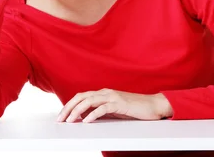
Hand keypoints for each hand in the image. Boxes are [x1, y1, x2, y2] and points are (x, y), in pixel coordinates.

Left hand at [57, 89, 173, 122]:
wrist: (153, 105)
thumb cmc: (135, 109)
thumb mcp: (114, 110)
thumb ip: (100, 111)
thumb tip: (84, 117)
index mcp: (104, 93)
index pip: (81, 96)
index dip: (69, 105)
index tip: (61, 116)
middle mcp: (106, 92)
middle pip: (81, 97)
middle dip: (68, 107)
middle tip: (60, 119)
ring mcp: (113, 97)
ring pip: (89, 101)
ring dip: (77, 111)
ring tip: (69, 120)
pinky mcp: (120, 104)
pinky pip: (103, 108)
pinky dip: (93, 114)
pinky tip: (86, 121)